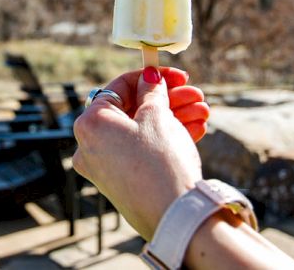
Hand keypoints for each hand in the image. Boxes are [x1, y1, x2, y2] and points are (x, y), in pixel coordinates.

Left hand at [73, 67, 203, 239]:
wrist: (176, 219)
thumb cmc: (161, 161)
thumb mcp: (157, 115)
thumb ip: (151, 91)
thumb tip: (149, 77)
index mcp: (90, 123)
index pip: (119, 87)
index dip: (149, 76)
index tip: (174, 75)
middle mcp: (90, 145)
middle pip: (132, 109)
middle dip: (167, 100)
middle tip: (193, 93)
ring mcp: (105, 166)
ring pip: (141, 130)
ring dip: (172, 117)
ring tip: (203, 111)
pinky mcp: (121, 181)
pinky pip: (141, 150)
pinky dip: (164, 138)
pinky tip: (195, 129)